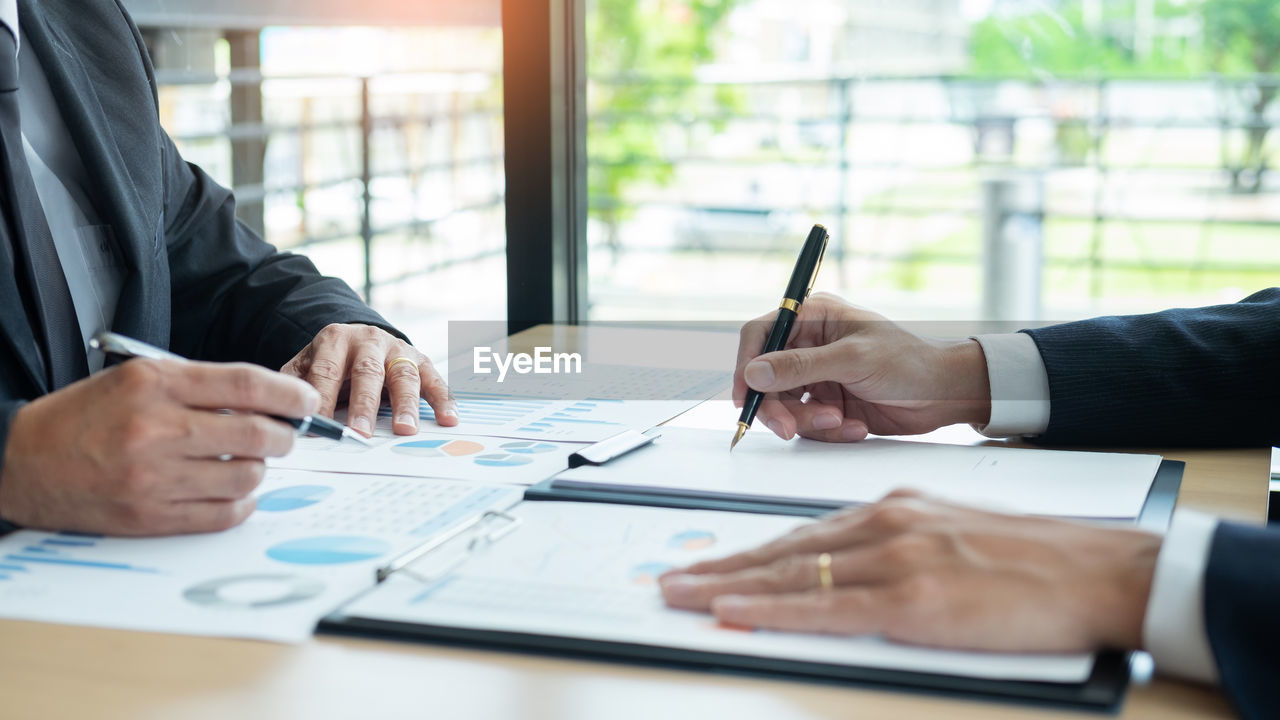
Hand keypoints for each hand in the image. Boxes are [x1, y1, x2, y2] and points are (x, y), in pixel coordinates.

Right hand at [0, 359, 319, 535]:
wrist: (23, 461)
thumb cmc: (87, 415)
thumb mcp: (137, 379)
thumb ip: (200, 387)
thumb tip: (269, 404)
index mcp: (155, 384)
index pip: (247, 384)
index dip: (290, 393)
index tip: (308, 401)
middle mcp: (157, 429)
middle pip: (257, 433)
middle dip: (285, 435)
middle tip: (284, 435)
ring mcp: (154, 477)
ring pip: (246, 476)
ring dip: (260, 470)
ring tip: (247, 462)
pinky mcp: (150, 516)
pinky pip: (223, 515)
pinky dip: (241, 503)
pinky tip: (233, 492)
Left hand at [281, 324, 456, 436]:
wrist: (360, 338)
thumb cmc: (330, 362)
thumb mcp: (304, 367)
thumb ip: (292, 387)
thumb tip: (281, 417)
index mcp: (335, 340)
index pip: (327, 370)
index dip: (323, 398)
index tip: (320, 427)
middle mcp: (369, 340)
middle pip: (367, 372)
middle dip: (364, 405)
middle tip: (360, 434)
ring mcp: (398, 350)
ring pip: (403, 376)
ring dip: (405, 404)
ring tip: (405, 430)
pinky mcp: (421, 360)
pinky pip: (435, 380)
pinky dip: (443, 399)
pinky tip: (448, 419)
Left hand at [660, 490, 1160, 652]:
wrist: (1096, 571)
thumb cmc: (1032, 561)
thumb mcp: (949, 536)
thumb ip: (896, 547)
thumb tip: (846, 571)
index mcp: (892, 508)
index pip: (800, 536)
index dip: (746, 555)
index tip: (706, 566)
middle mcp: (884, 523)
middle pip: (782, 551)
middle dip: (719, 568)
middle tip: (668, 581)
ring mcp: (895, 558)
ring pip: (791, 574)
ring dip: (726, 587)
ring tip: (679, 595)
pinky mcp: (912, 598)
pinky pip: (825, 606)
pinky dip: (771, 611)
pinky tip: (733, 612)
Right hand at [734, 292, 990, 441]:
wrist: (945, 395)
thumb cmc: (910, 362)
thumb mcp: (852, 360)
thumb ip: (800, 366)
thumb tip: (755, 372)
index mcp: (813, 317)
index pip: (760, 335)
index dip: (746, 365)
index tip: (745, 396)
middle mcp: (809, 345)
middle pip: (766, 378)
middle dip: (778, 407)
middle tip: (788, 429)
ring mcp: (817, 376)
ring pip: (784, 406)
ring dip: (809, 421)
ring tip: (841, 421)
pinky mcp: (827, 403)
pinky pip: (807, 424)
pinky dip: (829, 430)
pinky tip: (856, 425)